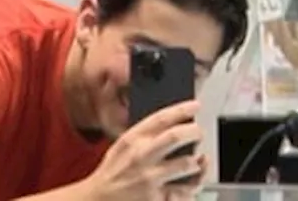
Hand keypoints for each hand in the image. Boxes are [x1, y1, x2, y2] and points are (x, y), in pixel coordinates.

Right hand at [82, 100, 203, 200]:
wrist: (98, 200)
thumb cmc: (111, 174)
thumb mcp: (121, 147)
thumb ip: (143, 136)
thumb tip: (171, 126)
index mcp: (132, 140)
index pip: (160, 118)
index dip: (182, 109)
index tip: (195, 105)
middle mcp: (142, 157)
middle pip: (176, 136)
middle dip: (194, 132)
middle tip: (199, 133)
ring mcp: (150, 179)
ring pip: (186, 164)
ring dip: (197, 162)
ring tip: (197, 162)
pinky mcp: (157, 199)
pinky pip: (184, 191)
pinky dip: (192, 187)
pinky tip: (193, 183)